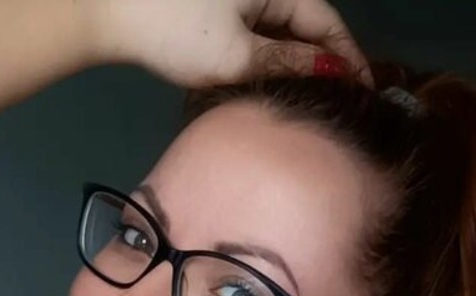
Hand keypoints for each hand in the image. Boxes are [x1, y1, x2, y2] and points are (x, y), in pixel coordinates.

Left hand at [90, 0, 369, 87]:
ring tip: (310, 104)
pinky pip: (254, 33)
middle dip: (323, 63)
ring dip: (294, 64)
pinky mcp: (214, 10)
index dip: (347, 57)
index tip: (365, 92)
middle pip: (305, 26)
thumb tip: (327, 72)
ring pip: (279, 32)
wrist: (111, 11)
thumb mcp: (235, 55)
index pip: (325, 22)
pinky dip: (266, 59)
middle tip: (341, 105)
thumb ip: (285, 63)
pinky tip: (270, 88)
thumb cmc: (175, 30)